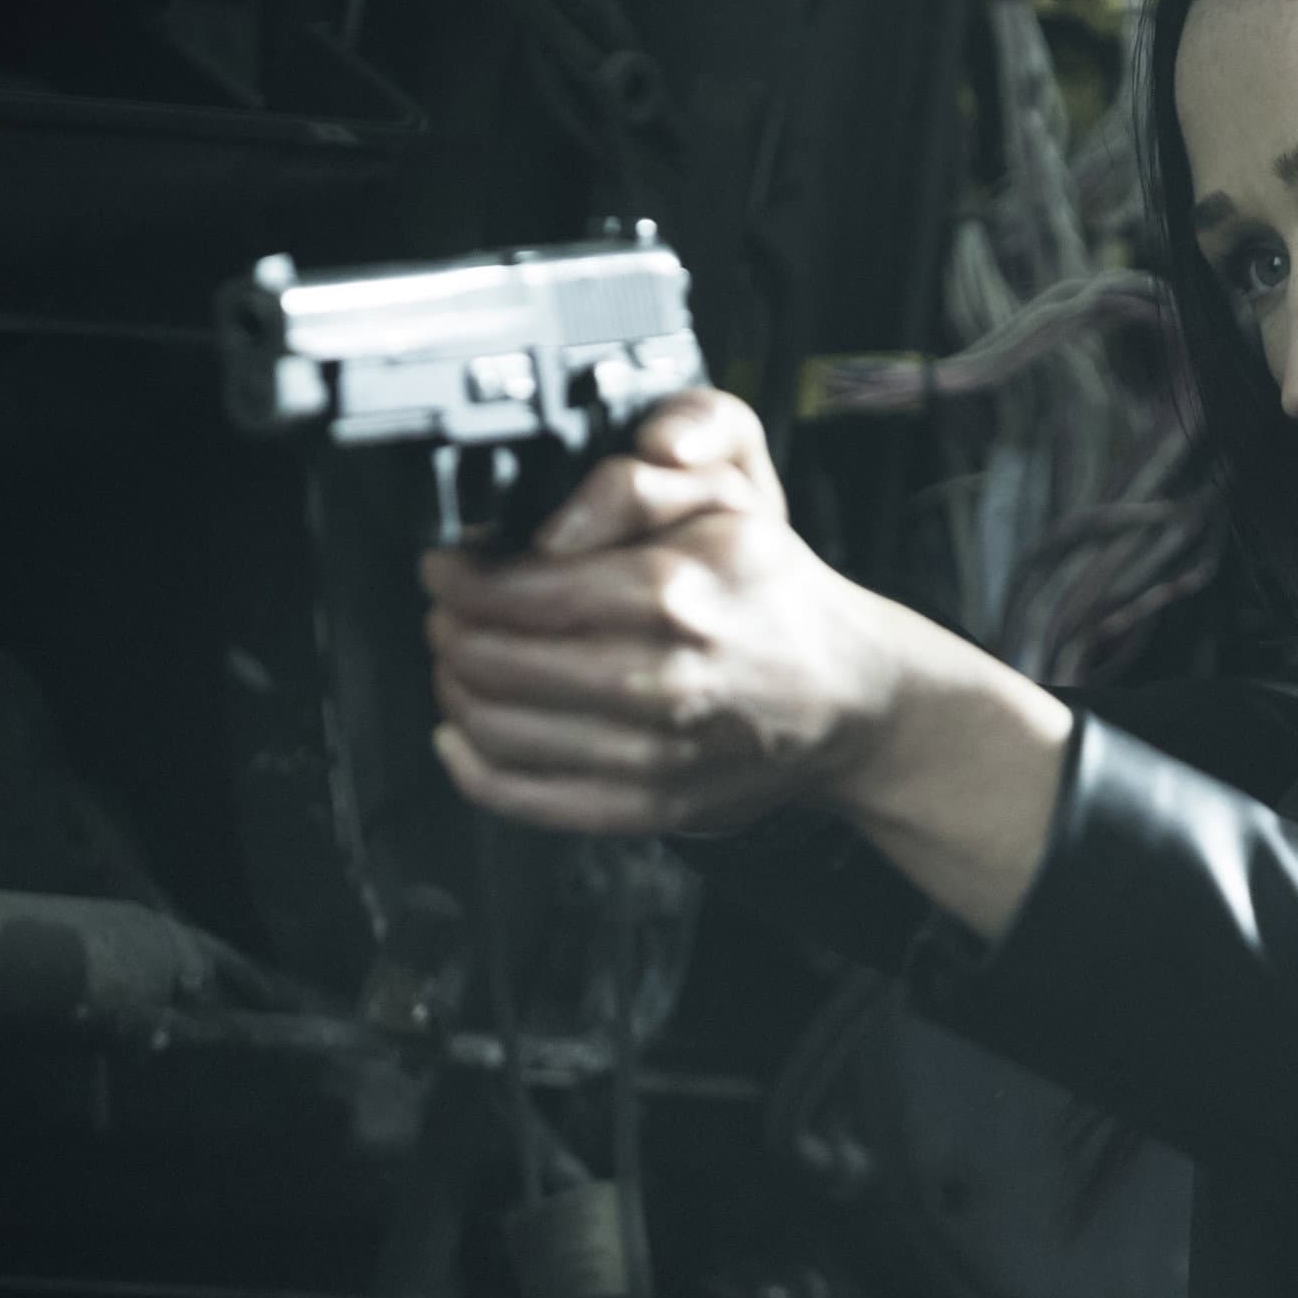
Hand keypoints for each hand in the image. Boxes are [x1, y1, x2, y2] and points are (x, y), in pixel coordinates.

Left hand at [422, 388, 907, 834]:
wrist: (851, 696)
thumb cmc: (775, 595)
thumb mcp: (725, 502)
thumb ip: (631, 490)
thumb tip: (544, 532)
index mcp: (671, 594)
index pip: (514, 590)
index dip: (457, 577)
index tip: (446, 566)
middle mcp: (659, 680)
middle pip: (489, 660)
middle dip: (448, 630)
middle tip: (449, 611)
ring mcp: (652, 756)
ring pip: (494, 728)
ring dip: (454, 690)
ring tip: (462, 662)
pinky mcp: (648, 808)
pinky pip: (523, 799)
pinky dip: (471, 767)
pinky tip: (463, 733)